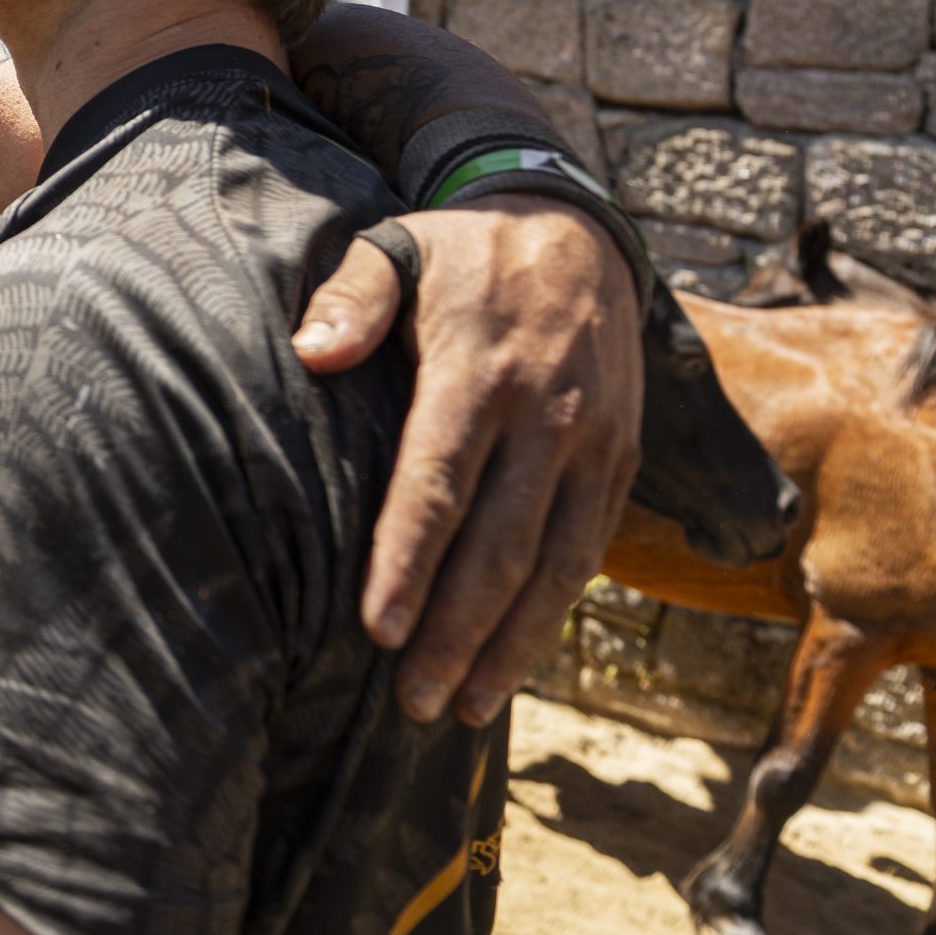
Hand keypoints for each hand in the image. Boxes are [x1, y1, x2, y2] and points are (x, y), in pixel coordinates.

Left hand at [292, 197, 640, 726]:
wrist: (578, 228)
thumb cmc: (462, 251)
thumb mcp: (397, 246)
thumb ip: (353, 298)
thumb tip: (312, 353)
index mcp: (480, 371)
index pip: (440, 485)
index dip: (409, 562)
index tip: (377, 630)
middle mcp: (547, 415)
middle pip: (500, 545)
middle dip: (456, 632)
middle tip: (413, 700)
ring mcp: (594, 443)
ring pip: (556, 564)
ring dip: (511, 644)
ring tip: (462, 707)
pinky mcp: (623, 459)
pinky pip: (590, 549)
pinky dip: (555, 612)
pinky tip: (513, 659)